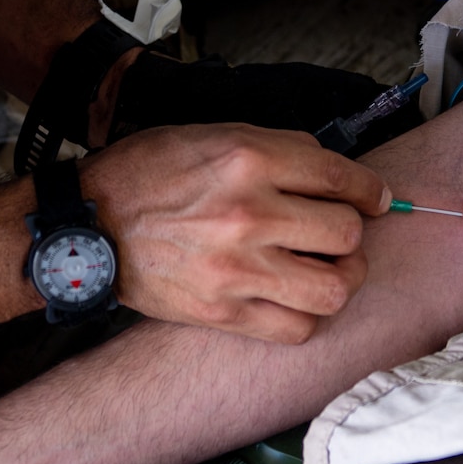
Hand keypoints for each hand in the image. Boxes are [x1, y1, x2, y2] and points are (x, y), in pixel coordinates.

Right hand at [80, 123, 390, 342]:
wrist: (87, 226)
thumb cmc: (145, 175)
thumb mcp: (211, 135)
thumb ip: (275, 149)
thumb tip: (329, 170)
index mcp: (248, 159)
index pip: (340, 177)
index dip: (370, 190)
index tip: (375, 199)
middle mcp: (249, 213)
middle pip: (347, 234)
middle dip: (352, 233)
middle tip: (340, 234)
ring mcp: (237, 269)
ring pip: (333, 288)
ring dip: (340, 279)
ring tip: (328, 270)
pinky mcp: (223, 312)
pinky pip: (295, 328)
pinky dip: (306, 316)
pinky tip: (295, 299)